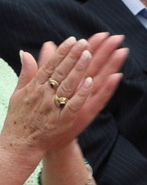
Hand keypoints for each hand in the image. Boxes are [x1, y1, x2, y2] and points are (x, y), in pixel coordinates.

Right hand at [3, 36, 124, 158]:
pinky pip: (73, 105)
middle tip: (85, 42)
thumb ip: (25, 73)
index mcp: (33, 88)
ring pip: (68, 85)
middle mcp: (43, 96)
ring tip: (90, 54)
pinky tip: (91, 81)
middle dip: (73, 56)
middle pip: (60, 72)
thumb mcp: (18, 94)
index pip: (50, 66)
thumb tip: (24, 52)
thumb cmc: (19, 119)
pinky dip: (81, 93)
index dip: (62, 52)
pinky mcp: (63, 121)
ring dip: (79, 69)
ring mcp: (53, 108)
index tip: (74, 40)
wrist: (19, 145)